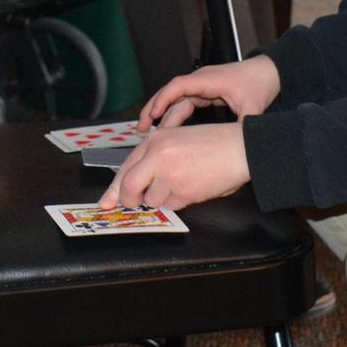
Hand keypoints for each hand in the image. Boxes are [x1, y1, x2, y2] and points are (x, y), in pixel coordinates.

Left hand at [99, 123, 249, 211]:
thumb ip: (155, 158)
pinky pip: (172, 206)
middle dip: (131, 200)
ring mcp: (168, 173)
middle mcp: (157, 155)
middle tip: (137, 202)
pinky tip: (193, 186)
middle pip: (129, 187)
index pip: (125, 168)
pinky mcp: (182, 190)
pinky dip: (180, 201)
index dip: (114, 189)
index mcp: (155, 140)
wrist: (239, 148)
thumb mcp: (178, 140)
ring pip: (152, 200)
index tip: (107, 202)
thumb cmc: (213, 144)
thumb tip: (137, 183)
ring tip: (184, 182)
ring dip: (164, 198)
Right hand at [137, 56, 280, 130]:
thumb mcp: (253, 108)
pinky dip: (174, 114)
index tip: (154, 115)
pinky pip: (184, 103)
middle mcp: (201, 81)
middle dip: (154, 109)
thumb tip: (235, 146)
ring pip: (175, 100)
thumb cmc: (261, 83)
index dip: (164, 100)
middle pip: (170, 93)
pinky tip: (167, 129)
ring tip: (147, 131)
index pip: (178, 87)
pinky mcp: (206, 93)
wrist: (270, 72)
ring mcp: (202, 86)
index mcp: (209, 80)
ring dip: (162, 114)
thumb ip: (242, 126)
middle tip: (141, 128)